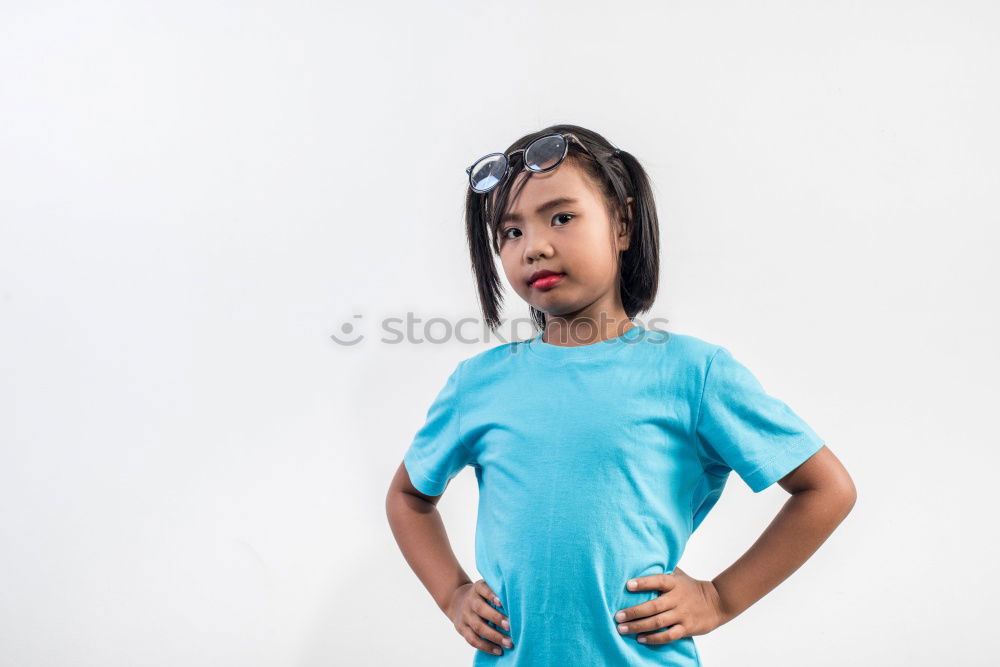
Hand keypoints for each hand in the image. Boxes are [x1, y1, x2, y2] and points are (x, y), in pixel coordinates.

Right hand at [445, 579, 513, 656]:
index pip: (483, 589)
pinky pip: (473, 640)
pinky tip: (498, 650)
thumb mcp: (486, 588)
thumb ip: (499, 591)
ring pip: (478, 626)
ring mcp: (465, 616)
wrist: (457, 601)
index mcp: (477, 588)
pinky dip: (486, 646)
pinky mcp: (462, 629)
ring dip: (494, 636)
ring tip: (509, 643)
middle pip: (480, 609)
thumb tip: (521, 600)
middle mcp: (470, 601)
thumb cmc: (482, 596)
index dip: (491, 595)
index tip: (502, 602)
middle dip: (496, 618)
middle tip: (510, 626)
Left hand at [613, 566, 727, 644]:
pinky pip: (668, 635)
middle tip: (618, 616)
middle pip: (653, 606)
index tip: (628, 585)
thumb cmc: (693, 588)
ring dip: (639, 626)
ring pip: (658, 622)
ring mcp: (682, 614)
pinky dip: (654, 638)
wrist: (718, 602)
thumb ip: (664, 572)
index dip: (643, 583)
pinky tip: (640, 639)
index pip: (658, 581)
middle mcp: (677, 599)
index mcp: (675, 583)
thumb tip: (644, 560)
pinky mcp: (686, 628)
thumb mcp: (680, 576)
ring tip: (622, 629)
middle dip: (634, 612)